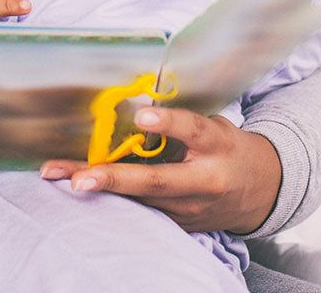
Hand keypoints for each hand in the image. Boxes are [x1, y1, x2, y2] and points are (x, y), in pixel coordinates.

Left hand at [39, 107, 280, 233]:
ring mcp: (190, 208)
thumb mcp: (213, 126)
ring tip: (59, 177)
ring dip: (97, 190)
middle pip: (157, 181)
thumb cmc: (224, 147)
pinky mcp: (179, 223)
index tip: (141, 116)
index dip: (168, 122)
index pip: (193, 130)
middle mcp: (203, 181)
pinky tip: (73, 190)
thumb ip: (180, 119)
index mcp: (216, 146)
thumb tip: (134, 97)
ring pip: (140, 200)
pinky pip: (141, 211)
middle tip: (80, 179)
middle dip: (114, 179)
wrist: (261, 191)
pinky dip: (108, 202)